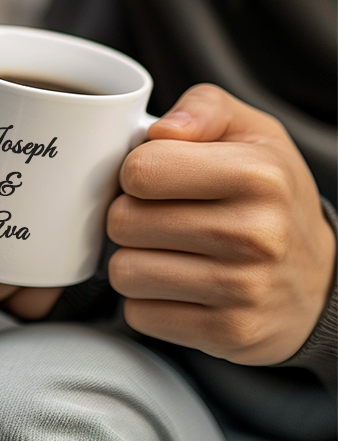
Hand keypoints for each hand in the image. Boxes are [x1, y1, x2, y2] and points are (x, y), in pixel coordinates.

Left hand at [107, 84, 335, 365]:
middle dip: (129, 215)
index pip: (139, 170)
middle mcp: (254, 235)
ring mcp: (242, 290)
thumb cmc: (269, 193)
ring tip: (167, 249)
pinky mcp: (227, 333)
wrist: (317, 279)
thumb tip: (160, 130)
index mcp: (256, 175)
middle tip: (159, 215)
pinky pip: (139, 314)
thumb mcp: (249, 130)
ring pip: (124, 272)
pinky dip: (148, 300)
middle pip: (123, 221)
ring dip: (134, 259)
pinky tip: (178, 284)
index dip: (135, 171)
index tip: (156, 177)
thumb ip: (202, 108)